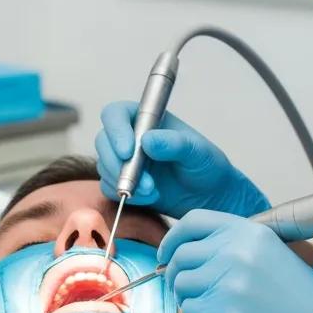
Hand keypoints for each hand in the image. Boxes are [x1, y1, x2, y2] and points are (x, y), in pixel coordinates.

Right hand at [95, 102, 268, 218]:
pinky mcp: (122, 182)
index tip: (128, 151)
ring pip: (104, 166)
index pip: (116, 114)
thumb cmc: (206, 166)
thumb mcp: (197, 151)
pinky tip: (150, 197)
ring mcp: (124, 160)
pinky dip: (125, 195)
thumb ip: (175, 143)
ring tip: (153, 191)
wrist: (210, 196)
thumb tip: (147, 140)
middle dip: (118, 164)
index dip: (116, 130)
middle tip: (144, 182)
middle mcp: (130, 136)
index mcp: (146, 118)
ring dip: (125, 182)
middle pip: (103, 141)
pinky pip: (109, 188)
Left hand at [159, 211, 312, 312]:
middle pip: (181, 255)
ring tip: (210, 306)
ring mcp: (229, 281)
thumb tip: (189, 252)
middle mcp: (236, 251)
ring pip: (180, 284)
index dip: (173, 238)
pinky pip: (189, 311)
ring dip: (187, 297)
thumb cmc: (303, 299)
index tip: (168, 254)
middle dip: (175, 274)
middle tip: (186, 289)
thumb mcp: (271, 253)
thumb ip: (233, 246)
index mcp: (249, 232)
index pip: (193, 221)